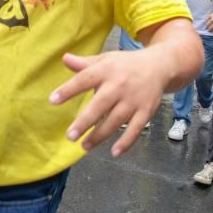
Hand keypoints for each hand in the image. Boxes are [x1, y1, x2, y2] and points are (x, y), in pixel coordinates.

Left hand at [49, 49, 169, 156]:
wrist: (159, 66)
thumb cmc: (125, 65)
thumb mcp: (105, 60)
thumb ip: (84, 64)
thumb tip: (64, 59)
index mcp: (106, 70)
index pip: (84, 79)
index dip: (68, 89)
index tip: (53, 100)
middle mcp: (119, 85)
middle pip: (100, 104)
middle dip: (85, 121)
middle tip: (70, 135)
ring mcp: (133, 100)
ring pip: (115, 120)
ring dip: (100, 135)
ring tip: (84, 146)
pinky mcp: (146, 111)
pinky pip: (135, 129)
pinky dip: (126, 142)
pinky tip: (114, 153)